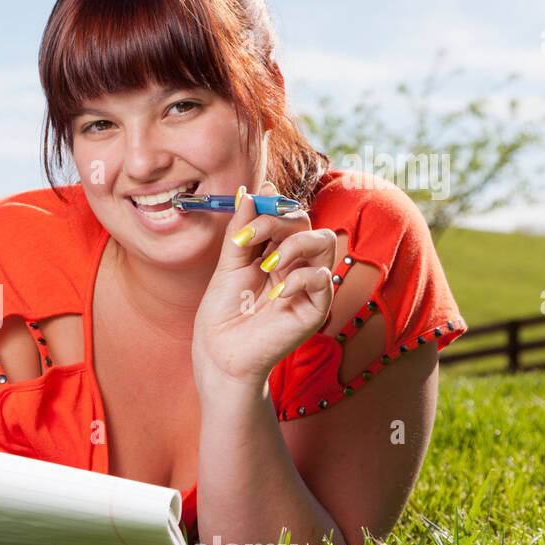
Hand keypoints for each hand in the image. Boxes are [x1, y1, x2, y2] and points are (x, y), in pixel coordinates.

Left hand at [192, 181, 337, 389]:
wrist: (220, 352)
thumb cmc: (223, 312)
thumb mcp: (228, 263)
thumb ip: (241, 230)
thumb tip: (250, 191)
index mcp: (275, 252)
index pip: (286, 214)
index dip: (272, 205)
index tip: (250, 205)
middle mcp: (295, 264)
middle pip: (305, 221)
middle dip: (277, 220)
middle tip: (246, 240)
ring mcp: (307, 285)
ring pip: (324, 240)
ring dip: (294, 243)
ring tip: (266, 265)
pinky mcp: (316, 309)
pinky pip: (322, 278)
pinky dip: (299, 278)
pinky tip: (276, 292)